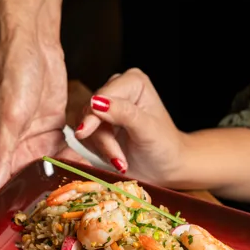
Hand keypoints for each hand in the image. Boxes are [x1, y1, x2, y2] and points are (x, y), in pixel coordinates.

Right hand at [0, 32, 68, 197]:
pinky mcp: (50, 130)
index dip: (17, 200)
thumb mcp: (6, 117)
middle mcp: (8, 146)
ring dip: (63, 178)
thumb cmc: (9, 69)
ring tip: (84, 193)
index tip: (39, 213)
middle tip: (69, 205)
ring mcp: (30, 139)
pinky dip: (75, 162)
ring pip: (47, 169)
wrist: (32, 40)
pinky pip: (64, 154)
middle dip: (46, 192)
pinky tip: (89, 171)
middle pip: (26, 181)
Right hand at [73, 69, 188, 185]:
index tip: (85, 133)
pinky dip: (97, 151)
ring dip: (101, 148)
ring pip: (84, 126)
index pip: (102, 96)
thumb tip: (97, 102)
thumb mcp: (147, 130)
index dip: (93, 116)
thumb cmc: (164, 147)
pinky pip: (85, 137)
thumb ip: (124, 113)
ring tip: (120, 161)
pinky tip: (114, 157)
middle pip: (91, 112)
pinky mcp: (97, 124)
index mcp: (133, 82)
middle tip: (117, 160)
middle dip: (103, 139)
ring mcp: (106, 107)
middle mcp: (117, 89)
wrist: (165, 167)